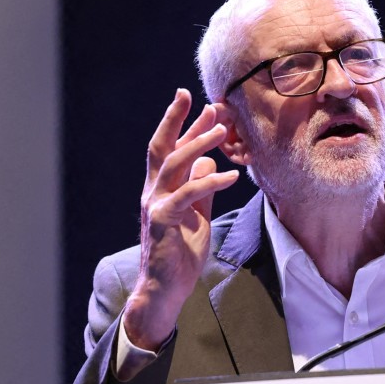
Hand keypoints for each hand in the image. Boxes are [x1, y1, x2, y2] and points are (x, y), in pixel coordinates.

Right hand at [123, 89, 239, 350]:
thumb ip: (201, 189)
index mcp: (161, 189)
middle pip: (162, 147)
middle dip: (177, 120)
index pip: (171, 149)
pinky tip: (230, 175)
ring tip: (222, 130)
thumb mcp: (197, 215)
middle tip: (195, 96)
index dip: (184, 125)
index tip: (201, 103)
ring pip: (174, 164)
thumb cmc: (180, 252)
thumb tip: (208, 162)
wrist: (165, 287)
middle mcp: (154, 191)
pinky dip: (210, 182)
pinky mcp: (164, 220)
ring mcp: (156, 204)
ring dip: (198, 143)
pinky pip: (188, 194)